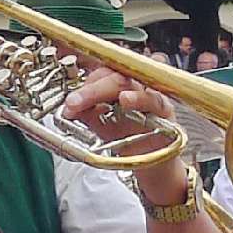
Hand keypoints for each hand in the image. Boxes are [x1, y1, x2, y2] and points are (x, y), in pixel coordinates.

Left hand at [65, 68, 185, 195]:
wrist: (151, 161)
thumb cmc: (128, 137)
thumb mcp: (100, 125)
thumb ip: (86, 113)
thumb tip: (68, 108)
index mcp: (117, 83)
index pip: (100, 71)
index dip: (83, 78)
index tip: (68, 96)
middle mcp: (135, 83)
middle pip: (114, 73)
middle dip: (91, 88)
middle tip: (73, 102)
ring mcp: (150, 92)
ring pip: (132, 80)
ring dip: (110, 86)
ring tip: (92, 96)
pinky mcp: (165, 108)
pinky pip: (154, 99)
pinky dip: (139, 98)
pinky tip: (125, 100)